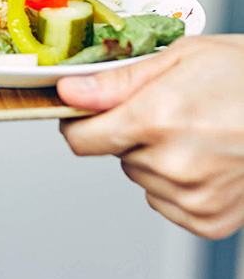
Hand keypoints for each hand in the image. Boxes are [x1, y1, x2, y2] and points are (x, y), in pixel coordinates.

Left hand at [57, 36, 243, 238]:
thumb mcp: (179, 58)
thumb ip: (116, 82)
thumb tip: (68, 91)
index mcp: (157, 118)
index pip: (81, 139)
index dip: (78, 123)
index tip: (86, 112)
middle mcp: (172, 164)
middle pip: (113, 155)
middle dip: (128, 133)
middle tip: (168, 111)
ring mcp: (192, 196)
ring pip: (140, 176)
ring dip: (154, 157)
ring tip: (195, 132)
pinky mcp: (209, 220)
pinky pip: (164, 200)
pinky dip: (175, 183)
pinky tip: (205, 158)